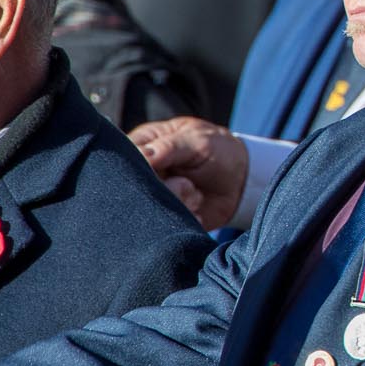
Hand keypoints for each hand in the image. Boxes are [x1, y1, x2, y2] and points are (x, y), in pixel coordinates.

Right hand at [130, 117, 248, 230]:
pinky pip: (165, 225)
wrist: (243, 180)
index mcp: (141, 147)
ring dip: (178, 202)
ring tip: (194, 191)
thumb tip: (142, 155)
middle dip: (164, 189)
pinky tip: (197, 208)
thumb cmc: (218, 149)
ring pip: (148, 208)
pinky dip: (186, 217)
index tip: (160, 171)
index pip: (121, 161)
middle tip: (185, 184)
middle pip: (133, 188)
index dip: (139, 170)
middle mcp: (141, 174)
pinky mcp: (165, 217)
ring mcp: (152, 197)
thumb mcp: (197, 140)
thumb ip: (169, 147)